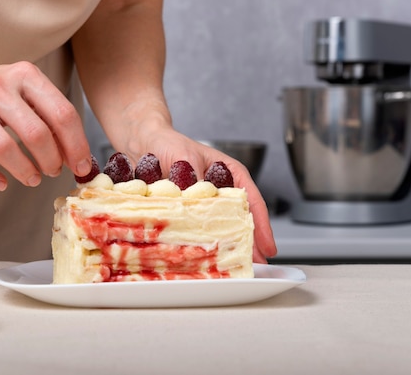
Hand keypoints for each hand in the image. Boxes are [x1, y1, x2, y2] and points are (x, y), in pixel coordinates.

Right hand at [0, 61, 92, 190]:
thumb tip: (78, 157)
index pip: (62, 113)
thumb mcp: (25, 89)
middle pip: (36, 134)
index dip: (77, 145)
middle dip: (52, 160)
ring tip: (33, 178)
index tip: (82, 166)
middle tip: (54, 171)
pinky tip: (0, 182)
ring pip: (3, 149)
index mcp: (24, 75)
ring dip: (25, 171)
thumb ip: (51, 115)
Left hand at [125, 128, 277, 262]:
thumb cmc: (167, 143)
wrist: (142, 143)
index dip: (261, 224)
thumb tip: (196, 200)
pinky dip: (200, 243)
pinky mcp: (186, 212)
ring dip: (225, 246)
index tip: (267, 245)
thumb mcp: (184, 157)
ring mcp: (203, 203)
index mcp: (228, 173)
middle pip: (239, 218)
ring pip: (219, 227)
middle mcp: (219, 189)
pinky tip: (203, 256)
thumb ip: (193, 178)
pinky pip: (195, 229)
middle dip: (247, 242)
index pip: (251, 199)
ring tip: (232, 266)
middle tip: (254, 264)